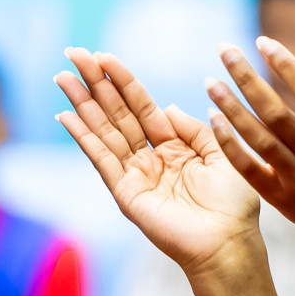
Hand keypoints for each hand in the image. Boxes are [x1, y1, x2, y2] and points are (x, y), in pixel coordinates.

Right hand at [55, 48, 261, 275]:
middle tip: (72, 53)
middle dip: (94, 83)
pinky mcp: (125, 192)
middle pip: (116, 112)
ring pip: (103, 130)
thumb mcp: (221, 153)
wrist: (228, 242)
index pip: (141, 105)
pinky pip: (101, 159)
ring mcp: (135, 174)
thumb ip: (193, 128)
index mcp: (174, 146)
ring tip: (62, 76)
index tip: (101, 56)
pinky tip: (66, 116)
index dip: (122, 80)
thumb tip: (167, 106)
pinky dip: (83, 137)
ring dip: (82, 103)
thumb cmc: (233, 204)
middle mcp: (150, 157)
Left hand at [208, 36, 294, 238]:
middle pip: (276, 112)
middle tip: (224, 49)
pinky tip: (212, 117)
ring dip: (230, 107)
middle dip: (247, 78)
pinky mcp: (278, 195)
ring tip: (210, 81)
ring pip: (258, 138)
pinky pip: (247, 167)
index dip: (286, 64)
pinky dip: (228, 143)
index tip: (262, 41)